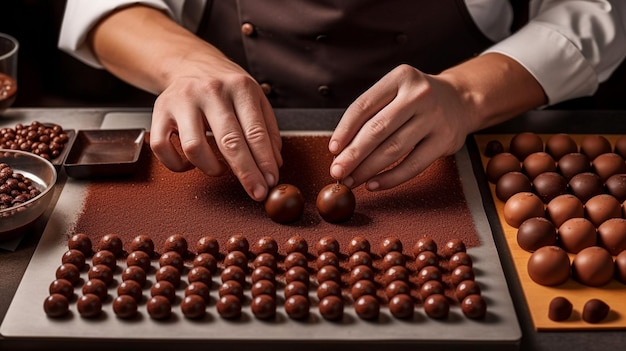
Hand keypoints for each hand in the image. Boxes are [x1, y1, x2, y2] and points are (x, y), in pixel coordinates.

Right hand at [89, 5, 281, 201]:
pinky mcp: (159, 112)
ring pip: (194, 148)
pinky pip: (162, 148)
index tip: (270, 181)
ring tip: (219, 169)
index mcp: (239, 87)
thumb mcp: (255, 98)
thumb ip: (268, 130)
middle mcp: (210, 91)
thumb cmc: (226, 86)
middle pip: (229, 141)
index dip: (264, 161)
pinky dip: (178, 165)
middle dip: (246, 173)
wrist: (191, 63)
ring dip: (211, 168)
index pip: (255, 131)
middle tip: (256, 192)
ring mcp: (182, 101)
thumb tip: (275, 163)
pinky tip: (191, 163)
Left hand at [328, 64, 470, 190]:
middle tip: (336, 171)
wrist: (461, 100)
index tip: (332, 150)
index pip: (363, 106)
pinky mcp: (445, 140)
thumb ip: (370, 115)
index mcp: (400, 78)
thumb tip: (340, 151)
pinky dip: (390, 178)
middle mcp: (418, 95)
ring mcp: (434, 117)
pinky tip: (373, 184)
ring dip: (367, 169)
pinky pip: (413, 165)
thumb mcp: (395, 93)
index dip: (344, 131)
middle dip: (352, 155)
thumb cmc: (416, 101)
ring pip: (393, 149)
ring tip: (352, 180)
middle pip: (377, 130)